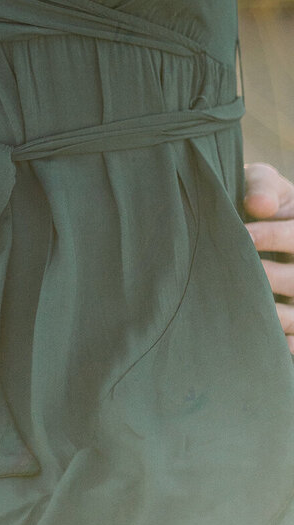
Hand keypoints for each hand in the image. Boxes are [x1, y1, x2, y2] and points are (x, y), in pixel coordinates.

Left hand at [245, 162, 293, 354]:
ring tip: (243, 309)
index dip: (271, 236)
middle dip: (268, 277)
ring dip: (274, 315)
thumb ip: (262, 185)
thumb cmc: (254, 195)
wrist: (246, 216)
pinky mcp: (293, 319)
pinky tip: (268, 344)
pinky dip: (286, 343)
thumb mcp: (260, 180)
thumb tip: (259, 203)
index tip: (244, 235)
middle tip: (236, 277)